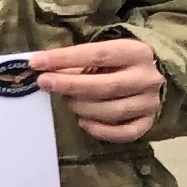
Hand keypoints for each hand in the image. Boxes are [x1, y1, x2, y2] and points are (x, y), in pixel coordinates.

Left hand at [27, 36, 163, 143]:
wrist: (146, 77)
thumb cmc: (114, 64)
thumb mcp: (98, 55)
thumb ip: (74, 62)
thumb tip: (40, 67)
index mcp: (136, 52)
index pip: (98, 54)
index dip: (65, 58)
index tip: (36, 62)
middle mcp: (148, 78)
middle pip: (107, 86)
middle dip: (70, 85)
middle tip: (45, 83)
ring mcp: (150, 102)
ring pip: (113, 111)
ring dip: (82, 108)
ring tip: (68, 100)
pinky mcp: (149, 122)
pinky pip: (124, 133)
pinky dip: (100, 131)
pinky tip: (83, 122)